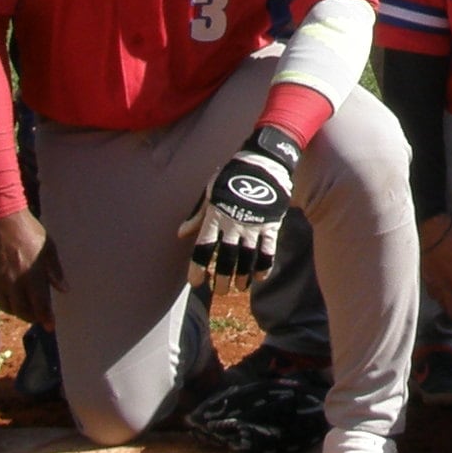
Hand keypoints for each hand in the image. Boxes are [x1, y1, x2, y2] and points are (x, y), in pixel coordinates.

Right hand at [0, 208, 59, 326]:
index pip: (40, 304)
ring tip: (26, 309)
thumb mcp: (48, 248)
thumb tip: (63, 289)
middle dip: (32, 317)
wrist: (2, 217)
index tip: (51, 326)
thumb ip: (55, 271)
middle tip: (39, 316)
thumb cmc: (29, 230)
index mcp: (32, 274)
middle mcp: (14, 281)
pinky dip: (4, 304)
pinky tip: (10, 301)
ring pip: (7, 307)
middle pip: (23, 310)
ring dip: (18, 312)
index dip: (46, 318)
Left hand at [185, 125, 303, 283]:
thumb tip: (181, 233)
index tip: (196, 282)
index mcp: (215, 217)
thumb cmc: (231, 176)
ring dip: (242, 277)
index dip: (197, 268)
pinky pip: (268, 251)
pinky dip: (264, 267)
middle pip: (225, 261)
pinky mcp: (270, 225)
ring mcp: (253, 226)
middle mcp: (233, 225)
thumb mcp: (210, 192)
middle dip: (221, 280)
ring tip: (239, 287)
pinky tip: (259, 276)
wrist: (263, 162)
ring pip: (247, 260)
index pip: (203, 249)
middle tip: (219, 290)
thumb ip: (197, 216)